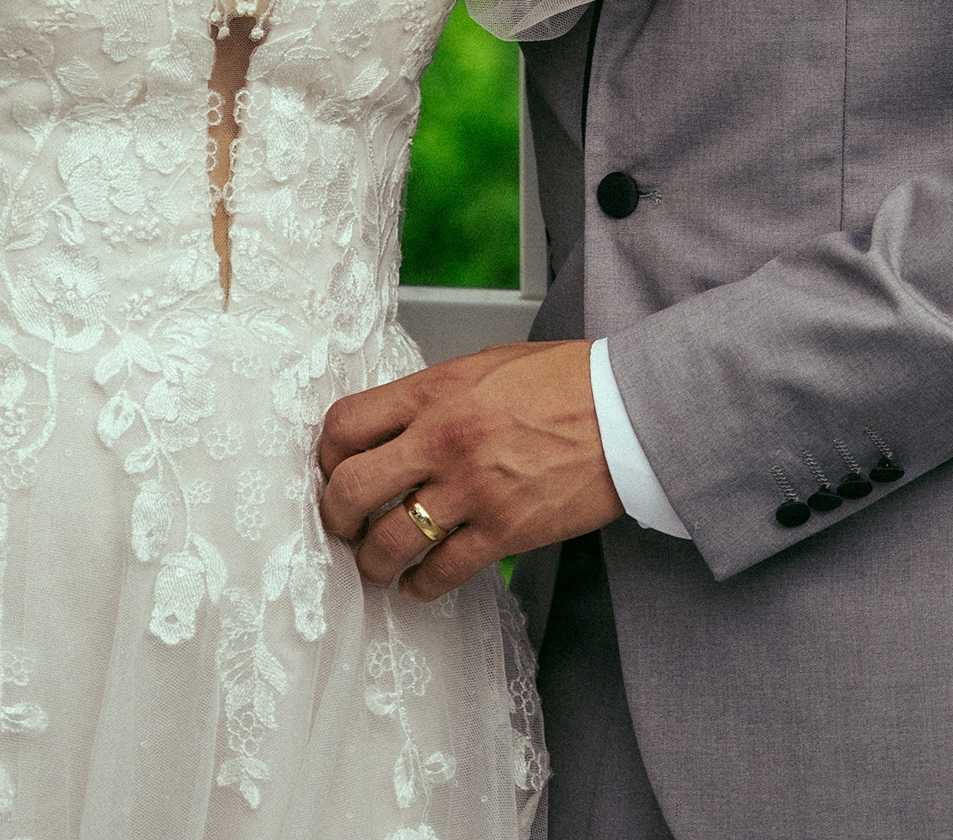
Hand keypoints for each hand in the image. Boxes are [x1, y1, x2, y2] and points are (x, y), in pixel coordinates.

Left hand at [314, 340, 622, 600]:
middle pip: (350, 490)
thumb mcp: (484, 367)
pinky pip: (441, 572)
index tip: (330, 471)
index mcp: (433, 392)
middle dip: (334, 518)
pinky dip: (421, 585)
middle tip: (341, 527)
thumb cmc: (565, 382)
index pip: (344, 425)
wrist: (628, 410)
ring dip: (373, 562)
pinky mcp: (505, 531)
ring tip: (377, 565)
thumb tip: (392, 426)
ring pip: (389, 542)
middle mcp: (443, 440)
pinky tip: (419, 583)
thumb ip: (433, 396)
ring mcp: (472, 489)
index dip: (324, 456)